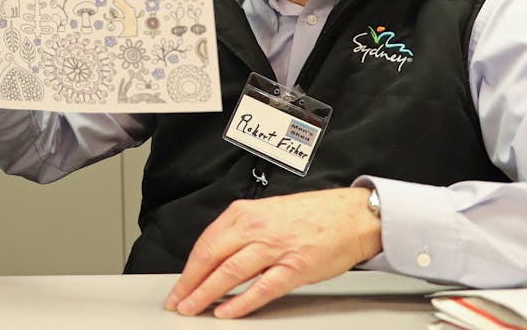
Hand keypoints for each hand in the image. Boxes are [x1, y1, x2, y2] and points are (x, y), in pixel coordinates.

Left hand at [164, 187, 382, 318]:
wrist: (349, 215)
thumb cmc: (310, 216)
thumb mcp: (265, 214)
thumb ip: (240, 234)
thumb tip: (215, 261)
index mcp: (244, 213)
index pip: (205, 244)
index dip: (188, 269)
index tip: (178, 287)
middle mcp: (255, 228)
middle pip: (211, 258)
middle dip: (190, 285)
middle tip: (177, 303)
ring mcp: (274, 248)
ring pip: (229, 273)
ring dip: (206, 295)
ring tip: (193, 309)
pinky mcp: (294, 267)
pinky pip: (261, 288)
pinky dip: (241, 303)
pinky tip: (226, 312)